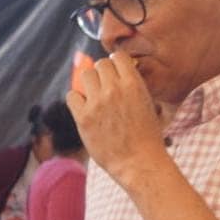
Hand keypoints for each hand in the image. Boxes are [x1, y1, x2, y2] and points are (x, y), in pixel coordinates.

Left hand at [67, 52, 166, 183]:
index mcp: (133, 83)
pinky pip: (72, 95)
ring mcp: (97, 103)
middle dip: (102, 74)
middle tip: (105, 89)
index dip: (115, 64)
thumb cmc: (146, 135)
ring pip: (85, 75)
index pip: (117, 57)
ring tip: (95, 98)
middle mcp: (114, 89)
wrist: (138, 161)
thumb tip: (116, 71)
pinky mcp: (83, 117)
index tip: (114, 74)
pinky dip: (76, 100)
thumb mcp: (147, 103)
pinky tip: (85, 109)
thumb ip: (132, 86)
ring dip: (89, 84)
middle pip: (100, 64)